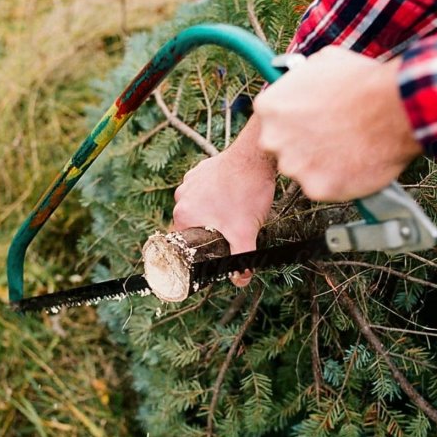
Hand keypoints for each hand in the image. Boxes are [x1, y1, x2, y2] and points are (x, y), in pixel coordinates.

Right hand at [173, 116, 276, 285]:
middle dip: (210, 230)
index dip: (201, 249)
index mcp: (183, 214)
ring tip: (233, 210)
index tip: (216, 248)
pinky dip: (217, 195)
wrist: (255, 156)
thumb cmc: (245, 191)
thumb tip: (241, 279)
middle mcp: (181, 197)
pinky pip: (206, 190)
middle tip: (229, 230)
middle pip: (193, 225)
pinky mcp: (201, 169)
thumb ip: (242, 259)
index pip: (185, 242)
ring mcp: (190, 181)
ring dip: (213, 212)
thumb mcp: (244, 232)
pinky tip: (233, 195)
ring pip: (200, 207)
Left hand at [254, 47, 421, 201]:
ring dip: (318, 163)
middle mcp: (273, 140)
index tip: (311, 120)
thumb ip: (299, 79)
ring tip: (347, 148)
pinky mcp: (314, 188)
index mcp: (269, 108)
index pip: (271, 120)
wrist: (395, 107)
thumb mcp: (320, 62)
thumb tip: (298, 79)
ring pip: (301, 170)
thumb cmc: (362, 81)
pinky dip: (336, 180)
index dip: (293, 121)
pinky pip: (322, 187)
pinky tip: (354, 164)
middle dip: (301, 144)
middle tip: (329, 136)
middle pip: (282, 148)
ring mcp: (293, 166)